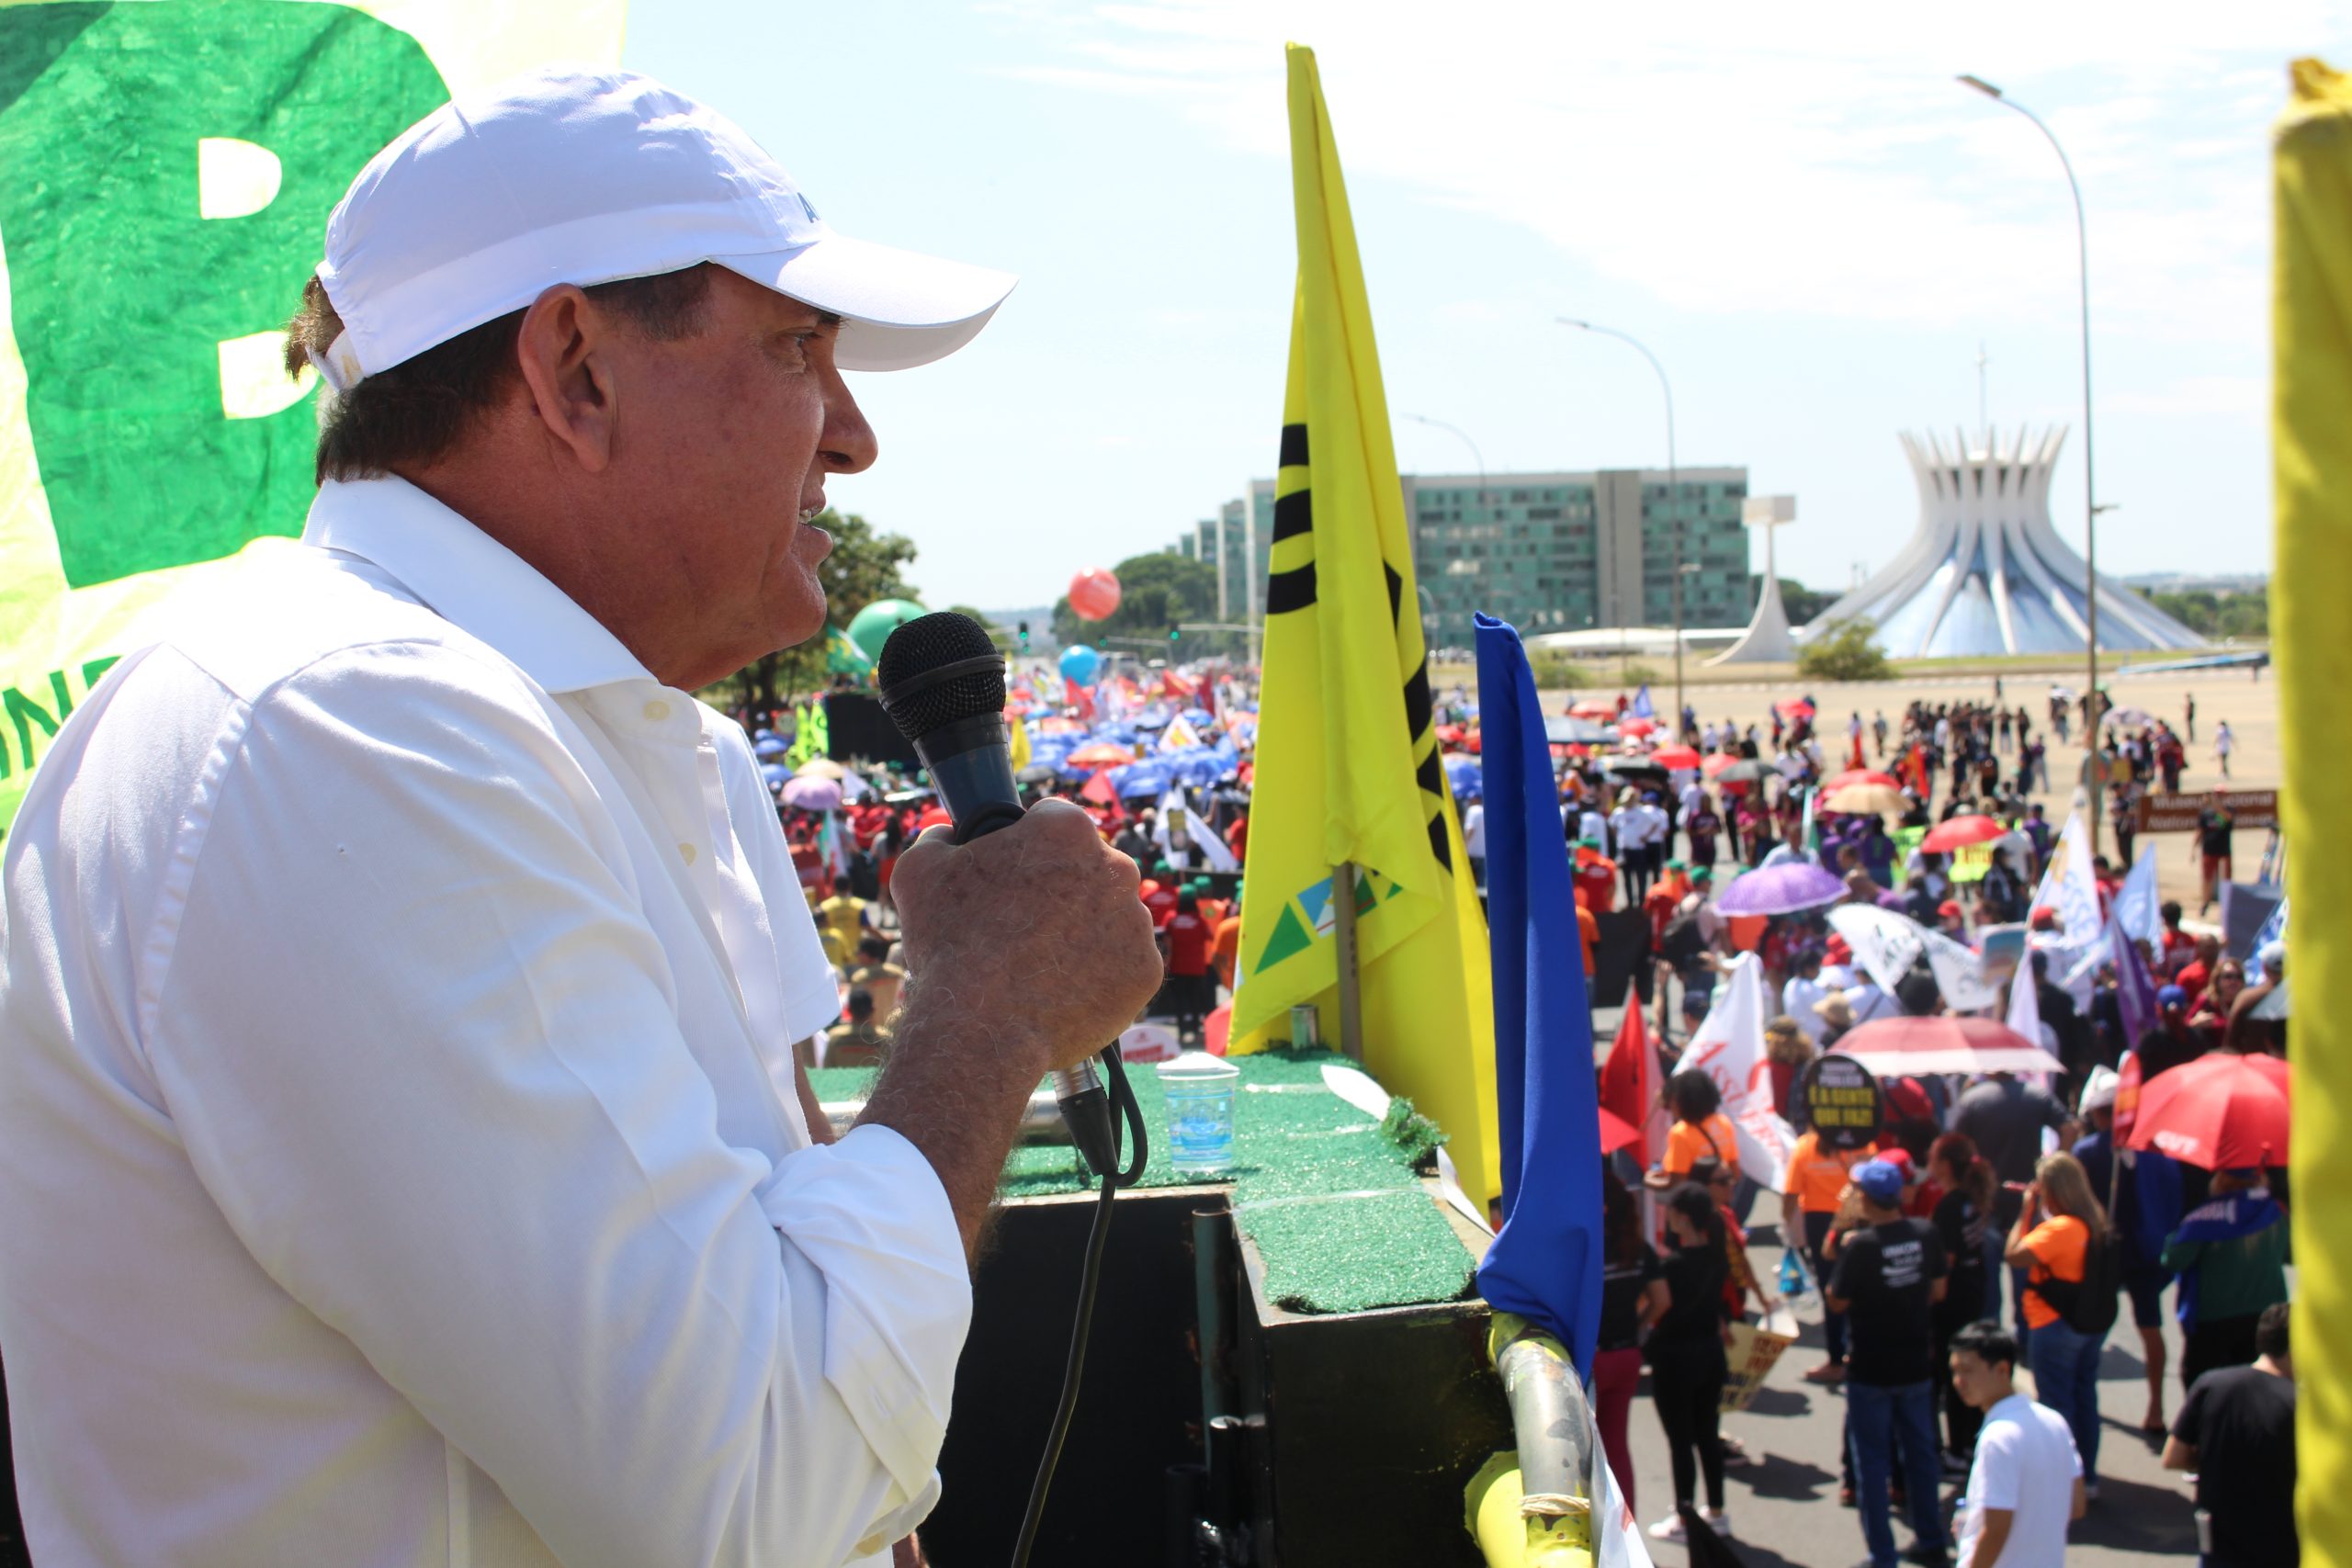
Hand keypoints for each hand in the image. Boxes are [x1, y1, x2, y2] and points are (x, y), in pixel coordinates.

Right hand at [890, 800, 1162, 1074]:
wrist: (980, 1029)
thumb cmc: (949, 945)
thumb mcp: (919, 872)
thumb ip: (940, 838)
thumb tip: (948, 835)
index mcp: (1066, 829)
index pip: (1053, 823)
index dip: (1029, 848)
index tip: (1015, 874)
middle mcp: (1115, 866)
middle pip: (1090, 869)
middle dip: (1063, 889)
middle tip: (1025, 926)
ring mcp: (1136, 921)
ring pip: (1109, 918)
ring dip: (1084, 932)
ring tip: (1040, 964)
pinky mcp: (1146, 970)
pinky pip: (1123, 966)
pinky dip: (1100, 975)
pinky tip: (1063, 989)